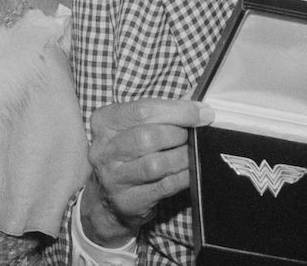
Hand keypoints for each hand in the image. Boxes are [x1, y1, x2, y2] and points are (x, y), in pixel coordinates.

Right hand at [79, 98, 212, 246]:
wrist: (106, 196)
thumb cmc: (128, 151)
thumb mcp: (135, 126)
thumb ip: (164, 112)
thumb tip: (198, 105)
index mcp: (104, 122)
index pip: (142, 110)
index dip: (178, 110)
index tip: (202, 113)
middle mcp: (104, 150)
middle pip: (148, 137)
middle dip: (179, 134)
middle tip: (193, 135)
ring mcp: (113, 178)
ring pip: (156, 164)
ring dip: (182, 157)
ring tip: (193, 152)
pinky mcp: (127, 200)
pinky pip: (164, 186)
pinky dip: (183, 177)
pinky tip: (190, 171)